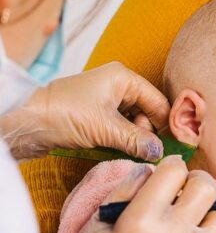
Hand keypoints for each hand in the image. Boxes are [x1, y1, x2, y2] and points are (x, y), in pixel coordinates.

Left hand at [1, 62, 169, 160]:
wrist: (25, 121)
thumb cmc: (64, 114)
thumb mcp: (105, 128)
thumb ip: (136, 140)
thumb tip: (160, 152)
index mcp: (123, 78)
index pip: (157, 101)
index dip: (166, 123)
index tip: (173, 146)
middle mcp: (118, 86)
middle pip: (147, 111)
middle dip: (148, 133)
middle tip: (147, 153)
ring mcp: (106, 100)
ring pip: (133, 122)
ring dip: (135, 139)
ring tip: (132, 153)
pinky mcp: (96, 115)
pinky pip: (119, 128)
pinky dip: (123, 140)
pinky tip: (121, 151)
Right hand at [51, 156, 215, 232]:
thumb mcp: (96, 224)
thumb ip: (125, 189)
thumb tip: (151, 169)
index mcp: (141, 220)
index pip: (173, 172)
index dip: (172, 166)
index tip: (169, 173)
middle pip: (205, 189)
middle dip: (195, 182)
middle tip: (186, 191)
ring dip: (209, 216)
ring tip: (194, 224)